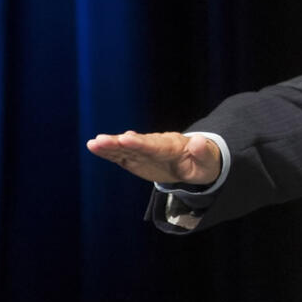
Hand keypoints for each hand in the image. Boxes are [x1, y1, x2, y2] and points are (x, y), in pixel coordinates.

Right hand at [86, 131, 220, 185]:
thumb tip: (200, 140)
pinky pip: (122, 155)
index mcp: (173, 146)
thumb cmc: (202, 162)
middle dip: (119, 142)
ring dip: (109, 146)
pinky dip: (109, 152)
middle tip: (101, 140)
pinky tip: (94, 147)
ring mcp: (144, 151)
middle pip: (136, 144)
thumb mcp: (208, 161)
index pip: (155, 145)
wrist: (196, 161)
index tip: (126, 139)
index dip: (141, 143)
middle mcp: (155, 145)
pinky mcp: (137, 158)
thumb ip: (203, 152)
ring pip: (125, 148)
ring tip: (93, 143)